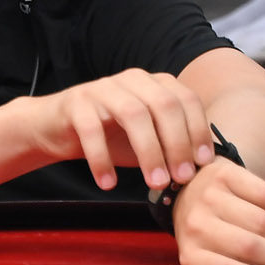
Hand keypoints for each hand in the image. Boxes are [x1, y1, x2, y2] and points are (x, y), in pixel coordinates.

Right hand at [26, 68, 212, 191]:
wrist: (56, 128)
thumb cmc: (109, 135)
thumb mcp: (147, 139)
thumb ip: (172, 146)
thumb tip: (207, 170)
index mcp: (155, 84)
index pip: (186, 99)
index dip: (199, 129)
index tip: (204, 163)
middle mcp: (133, 80)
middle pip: (164, 104)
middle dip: (177, 142)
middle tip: (182, 178)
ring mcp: (103, 88)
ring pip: (133, 114)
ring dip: (149, 151)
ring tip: (155, 183)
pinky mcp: (76, 103)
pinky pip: (92, 129)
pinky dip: (101, 159)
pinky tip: (108, 184)